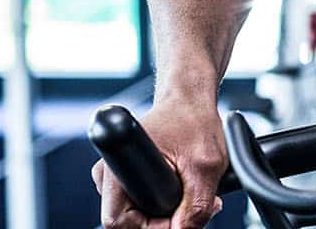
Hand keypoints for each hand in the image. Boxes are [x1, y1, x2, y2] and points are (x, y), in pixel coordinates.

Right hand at [92, 98, 227, 228]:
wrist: (190, 100)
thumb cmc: (194, 120)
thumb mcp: (206, 164)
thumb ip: (197, 204)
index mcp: (118, 169)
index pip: (118, 222)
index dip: (150, 228)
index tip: (176, 218)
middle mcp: (109, 175)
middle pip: (130, 222)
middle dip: (163, 221)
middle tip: (192, 202)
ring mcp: (118, 177)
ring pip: (138, 214)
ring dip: (166, 211)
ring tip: (189, 187)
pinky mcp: (127, 177)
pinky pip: (142, 204)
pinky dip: (163, 202)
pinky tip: (181, 185)